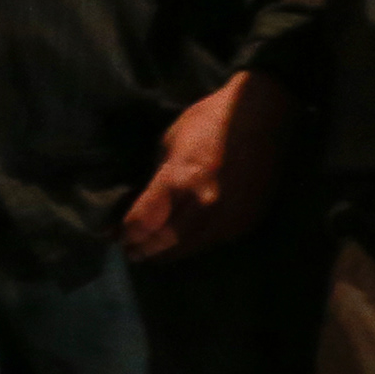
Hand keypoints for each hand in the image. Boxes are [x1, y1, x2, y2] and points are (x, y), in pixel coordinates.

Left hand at [120, 72, 298, 263]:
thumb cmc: (207, 122)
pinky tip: (184, 246)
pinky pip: (215, 241)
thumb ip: (158, 178)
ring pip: (192, 247)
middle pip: (166, 241)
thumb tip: (143, 202)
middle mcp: (202, 205)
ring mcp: (227, 216)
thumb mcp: (168, 144)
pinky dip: (195, 245)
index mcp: (178, 181)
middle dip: (145, 249)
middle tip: (131, 254)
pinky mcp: (246, 220)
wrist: (259, 117)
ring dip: (169, 254)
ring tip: (153, 256)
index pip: (144, 220)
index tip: (115, 238)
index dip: (127, 233)